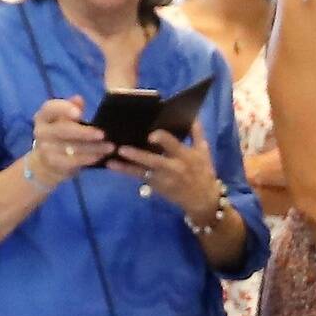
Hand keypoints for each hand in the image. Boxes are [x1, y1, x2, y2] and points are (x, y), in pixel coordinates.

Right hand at [25, 97, 112, 188]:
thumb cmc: (61, 136)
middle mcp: (41, 131)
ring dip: (93, 148)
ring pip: (71, 147)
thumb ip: (72, 108)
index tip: (79, 113)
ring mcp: (45, 148)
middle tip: (103, 134)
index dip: (64, 109)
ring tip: (109, 147)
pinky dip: (88, 159)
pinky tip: (100, 156)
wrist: (47, 162)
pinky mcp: (52, 163)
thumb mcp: (64, 120)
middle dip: (85, 132)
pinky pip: (72, 161)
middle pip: (63, 130)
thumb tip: (79, 99)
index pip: (50, 108)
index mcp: (44, 116)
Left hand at [107, 126, 225, 226]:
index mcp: (185, 156)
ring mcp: (163, 179)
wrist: (203, 200)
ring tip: (111, 160)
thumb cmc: (203, 172)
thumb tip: (191, 115)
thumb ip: (196, 132)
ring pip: (142, 172)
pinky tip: (113, 166)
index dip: (162, 139)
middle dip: (138, 155)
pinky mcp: (156, 187)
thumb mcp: (203, 151)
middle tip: (122, 148)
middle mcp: (173, 168)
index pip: (173, 145)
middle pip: (153, 161)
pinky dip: (126, 171)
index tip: (150, 135)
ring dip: (126, 166)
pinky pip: (138, 178)